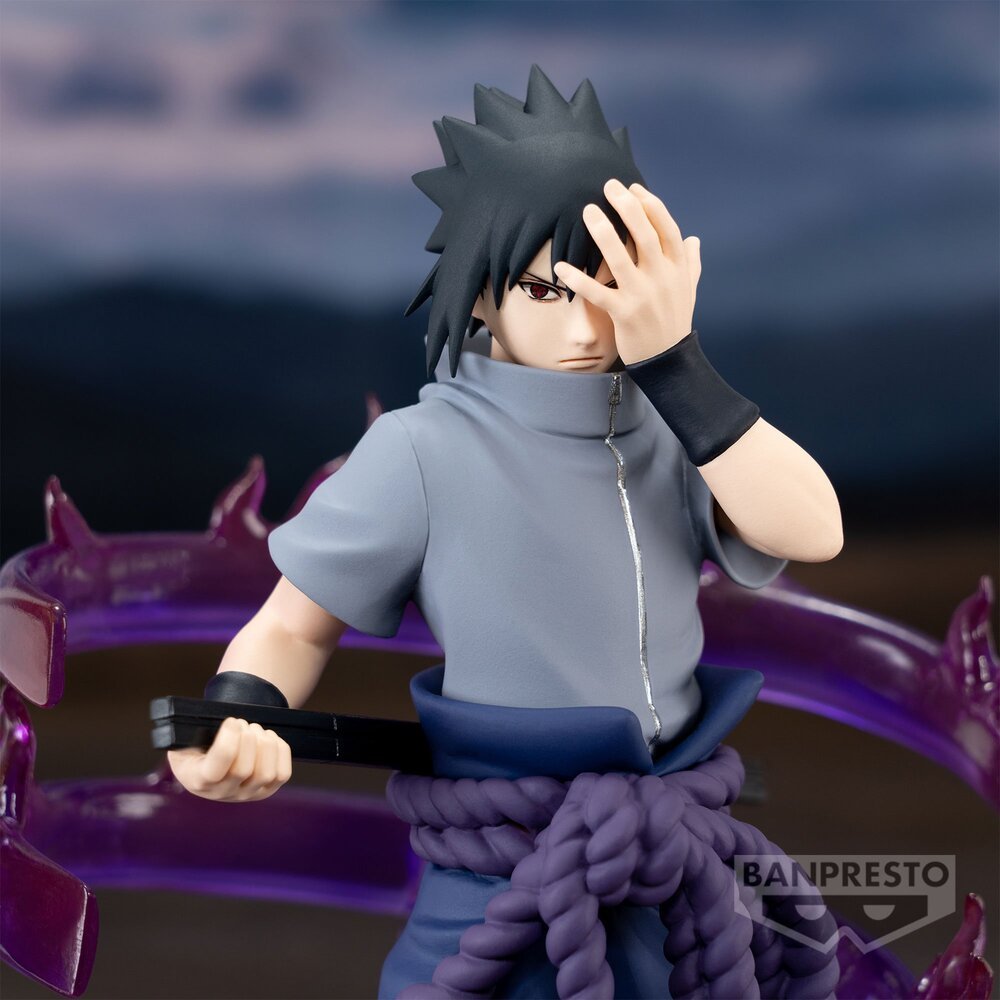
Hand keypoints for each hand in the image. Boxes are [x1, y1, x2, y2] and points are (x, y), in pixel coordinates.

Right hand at [166, 716, 292, 801]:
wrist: (207, 757)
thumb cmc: (196, 743)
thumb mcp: (186, 737)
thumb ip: (195, 730)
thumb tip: (225, 723)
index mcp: (197, 780)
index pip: (215, 771)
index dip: (228, 741)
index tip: (231, 721)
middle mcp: (222, 793)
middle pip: (244, 770)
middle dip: (248, 737)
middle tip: (242, 723)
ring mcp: (246, 795)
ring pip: (267, 774)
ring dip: (265, 743)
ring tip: (255, 729)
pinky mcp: (266, 791)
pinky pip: (282, 775)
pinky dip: (281, 751)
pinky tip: (269, 738)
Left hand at [553, 179, 701, 364]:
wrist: (669, 361)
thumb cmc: (675, 322)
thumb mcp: (689, 290)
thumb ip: (690, 263)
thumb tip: (693, 240)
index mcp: (677, 269)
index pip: (667, 228)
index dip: (650, 205)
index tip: (633, 188)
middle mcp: (661, 278)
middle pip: (645, 235)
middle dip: (627, 207)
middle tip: (609, 186)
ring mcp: (642, 296)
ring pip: (621, 258)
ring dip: (602, 232)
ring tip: (588, 211)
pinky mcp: (624, 314)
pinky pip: (597, 293)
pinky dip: (578, 280)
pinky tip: (561, 267)